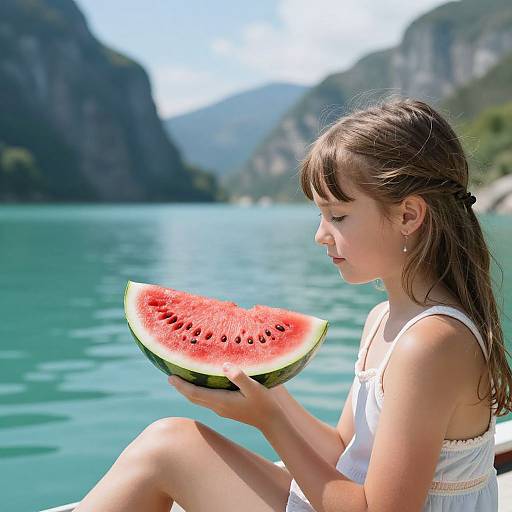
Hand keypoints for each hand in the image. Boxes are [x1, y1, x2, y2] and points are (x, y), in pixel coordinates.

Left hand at [168, 363, 282, 430]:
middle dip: (181, 387)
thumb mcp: (253, 388)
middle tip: (170, 376)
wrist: (271, 421)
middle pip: (193, 397)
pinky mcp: (226, 408)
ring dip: (188, 390)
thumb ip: (239, 377)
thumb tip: (224, 366)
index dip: (181, 385)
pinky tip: (202, 384)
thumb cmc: (263, 403)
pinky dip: (198, 392)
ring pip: (199, 399)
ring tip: (182, 378)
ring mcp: (221, 409)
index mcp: (221, 401)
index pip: (195, 393)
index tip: (170, 377)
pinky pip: (207, 399)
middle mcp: (218, 406)